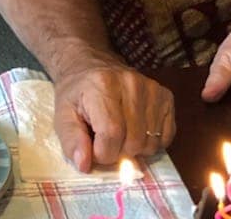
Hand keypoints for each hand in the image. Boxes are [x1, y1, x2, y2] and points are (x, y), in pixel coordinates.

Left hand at [52, 49, 175, 169]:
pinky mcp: (165, 96)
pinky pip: (167, 136)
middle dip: (118, 152)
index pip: (112, 135)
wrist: (91, 65)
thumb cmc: (77, 93)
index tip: (93, 148)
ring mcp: (152, 88)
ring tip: (121, 133)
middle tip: (106, 140)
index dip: (102, 153)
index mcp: (103, 85)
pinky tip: (137, 130)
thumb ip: (71, 140)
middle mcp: (131, 83)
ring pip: (151, 142)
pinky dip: (152, 142)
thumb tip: (84, 165)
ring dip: (135, 149)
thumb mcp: (63, 115)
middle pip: (134, 142)